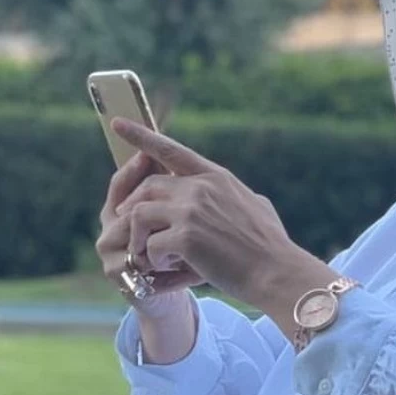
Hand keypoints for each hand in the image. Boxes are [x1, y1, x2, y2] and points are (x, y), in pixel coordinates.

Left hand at [112, 118, 331, 314]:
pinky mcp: (186, 237)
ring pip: (141, 215)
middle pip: (148, 186)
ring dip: (140, 238)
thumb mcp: (257, 206)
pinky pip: (151, 245)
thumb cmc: (270, 246)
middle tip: (129, 226)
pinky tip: (169, 270)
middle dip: (132, 207)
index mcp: (215, 177)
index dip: (142, 136)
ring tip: (150, 256)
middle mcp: (200, 187)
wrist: (277, 271)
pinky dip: (155, 261)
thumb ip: (236, 195)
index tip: (118, 123)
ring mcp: (192, 210)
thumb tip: (239, 194)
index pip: (171, 150)